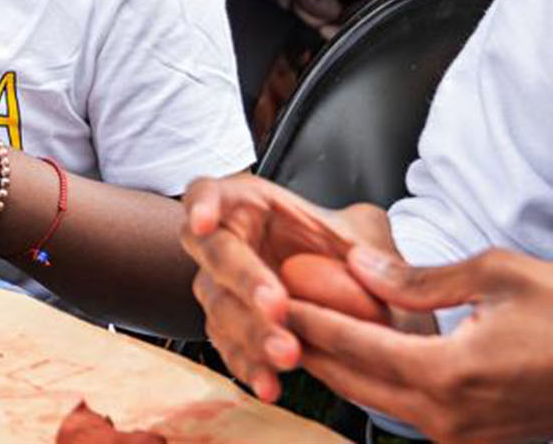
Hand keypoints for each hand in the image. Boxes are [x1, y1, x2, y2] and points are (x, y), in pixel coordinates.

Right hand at [180, 175, 387, 401]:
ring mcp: (223, 288)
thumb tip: (369, 265)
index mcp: (250, 205)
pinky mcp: (231, 329)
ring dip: (250, 331)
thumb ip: (375, 249)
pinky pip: (230, 348)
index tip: (206, 224)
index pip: (209, 193)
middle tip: (277, 306)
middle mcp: (228, 244)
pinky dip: (249, 366)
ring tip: (288, 354)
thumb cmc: (347, 253)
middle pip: (214, 253)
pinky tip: (270, 384)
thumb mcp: (368, 237)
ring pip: (219, 306)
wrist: (358, 301)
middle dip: (243, 279)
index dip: (202, 205)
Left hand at [290, 248, 552, 443]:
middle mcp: (449, 416)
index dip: (306, 316)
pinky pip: (406, 410)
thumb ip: (420, 278)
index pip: (354, 343)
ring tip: (297, 330)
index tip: (268, 294)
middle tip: (265, 311)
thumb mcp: (499, 276)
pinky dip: (373, 382)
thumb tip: (359, 264)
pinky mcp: (474, 440)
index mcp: (450, 373)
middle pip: (352, 380)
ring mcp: (462, 436)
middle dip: (306, 345)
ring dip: (336, 367)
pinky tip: (355, 353)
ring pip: (375, 400)